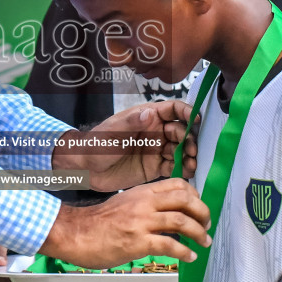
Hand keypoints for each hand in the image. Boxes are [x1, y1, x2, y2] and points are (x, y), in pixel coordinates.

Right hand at [39, 177, 209, 268]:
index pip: (178, 185)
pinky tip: (189, 257)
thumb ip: (146, 205)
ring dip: (199, 233)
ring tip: (204, 242)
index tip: (199, 208)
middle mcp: (144, 203)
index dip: (195, 196)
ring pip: (182, 221)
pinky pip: (170, 245)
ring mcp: (141, 221)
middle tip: (207, 225)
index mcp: (142, 192)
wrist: (76, 233)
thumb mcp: (125, 203)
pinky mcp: (138, 241)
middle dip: (203, 213)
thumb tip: (168, 216)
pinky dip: (185, 252)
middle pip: (185, 200)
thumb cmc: (98, 222)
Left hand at [53, 100, 196, 190]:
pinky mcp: (155, 167)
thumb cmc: (96, 144)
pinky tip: (188, 172)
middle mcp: (155, 132)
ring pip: (180, 149)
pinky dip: (183, 169)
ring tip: (193, 164)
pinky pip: (174, 166)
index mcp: (146, 117)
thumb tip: (150, 114)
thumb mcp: (112, 131)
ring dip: (189, 155)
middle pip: (181, 131)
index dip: (186, 112)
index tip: (195, 119)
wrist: (86, 169)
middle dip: (189, 138)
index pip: (172, 109)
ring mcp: (156, 150)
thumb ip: (131, 123)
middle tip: (192, 150)